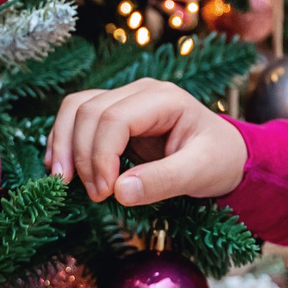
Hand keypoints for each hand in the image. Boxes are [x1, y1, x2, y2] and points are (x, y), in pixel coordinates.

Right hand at [46, 78, 247, 205]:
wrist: (226, 155)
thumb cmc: (218, 160)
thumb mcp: (199, 173)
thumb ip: (162, 181)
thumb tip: (120, 191)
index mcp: (164, 99)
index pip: (115, 118)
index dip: (101, 155)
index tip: (105, 192)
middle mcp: (140, 91)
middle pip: (90, 111)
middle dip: (82, 155)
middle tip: (95, 195)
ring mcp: (125, 99)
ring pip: (76, 108)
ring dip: (64, 144)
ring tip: (63, 181)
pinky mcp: (114, 115)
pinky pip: (78, 117)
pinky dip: (64, 140)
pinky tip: (61, 168)